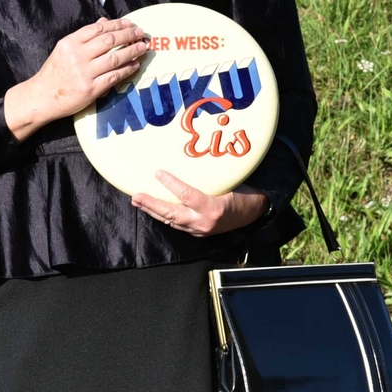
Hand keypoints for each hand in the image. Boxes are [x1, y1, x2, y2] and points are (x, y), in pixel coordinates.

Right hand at [4, 18, 149, 140]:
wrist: (42, 97)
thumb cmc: (54, 72)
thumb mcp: (64, 49)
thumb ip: (84, 36)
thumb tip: (104, 22)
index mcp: (69, 43)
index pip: (98, 28)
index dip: (116, 24)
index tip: (129, 23)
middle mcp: (77, 56)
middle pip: (109, 41)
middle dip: (128, 35)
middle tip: (140, 33)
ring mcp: (85, 73)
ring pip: (115, 58)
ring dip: (132, 51)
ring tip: (143, 47)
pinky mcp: (91, 89)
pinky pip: (114, 76)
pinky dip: (127, 69)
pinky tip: (135, 64)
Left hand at [133, 173, 268, 237]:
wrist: (256, 212)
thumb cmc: (243, 192)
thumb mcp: (229, 181)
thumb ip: (209, 177)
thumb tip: (189, 159)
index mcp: (214, 208)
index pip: (187, 196)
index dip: (171, 184)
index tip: (157, 172)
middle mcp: (204, 222)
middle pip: (172, 214)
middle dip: (152, 205)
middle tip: (135, 196)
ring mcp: (200, 230)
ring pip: (171, 221)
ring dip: (153, 211)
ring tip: (137, 201)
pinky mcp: (198, 233)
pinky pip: (177, 225)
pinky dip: (164, 216)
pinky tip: (152, 209)